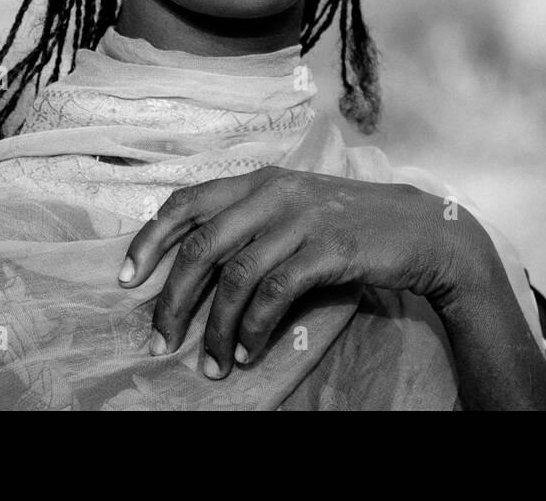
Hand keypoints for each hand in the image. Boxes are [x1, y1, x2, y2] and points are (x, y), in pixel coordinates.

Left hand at [117, 166, 489, 378]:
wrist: (418, 230)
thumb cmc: (349, 225)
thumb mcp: (295, 210)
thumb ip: (250, 223)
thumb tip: (190, 267)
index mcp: (260, 180)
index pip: (186, 202)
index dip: (149, 240)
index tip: (127, 280)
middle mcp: (275, 193)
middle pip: (201, 246)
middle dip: (172, 300)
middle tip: (161, 342)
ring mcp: (302, 218)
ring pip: (236, 276)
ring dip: (217, 328)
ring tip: (213, 364)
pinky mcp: (329, 248)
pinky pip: (276, 292)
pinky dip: (256, 328)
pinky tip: (251, 351)